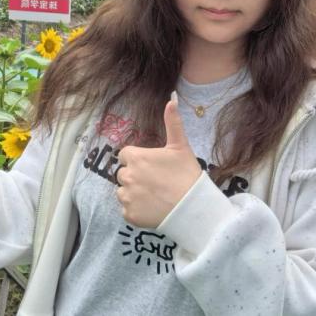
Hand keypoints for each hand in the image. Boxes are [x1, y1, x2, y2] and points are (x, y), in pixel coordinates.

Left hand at [116, 93, 201, 228]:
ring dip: (133, 193)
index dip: (136, 159)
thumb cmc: (186, 174)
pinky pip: (127, 210)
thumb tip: (171, 99)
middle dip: (135, 176)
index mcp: (135, 157)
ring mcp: (127, 197)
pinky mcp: (129, 215)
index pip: (124, 155)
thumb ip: (173, 122)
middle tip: (155, 182)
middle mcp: (126, 176)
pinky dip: (136, 210)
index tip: (150, 166)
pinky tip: (152, 208)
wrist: (192, 208)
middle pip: (123, 174)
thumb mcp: (180, 146)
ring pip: (123, 192)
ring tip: (154, 195)